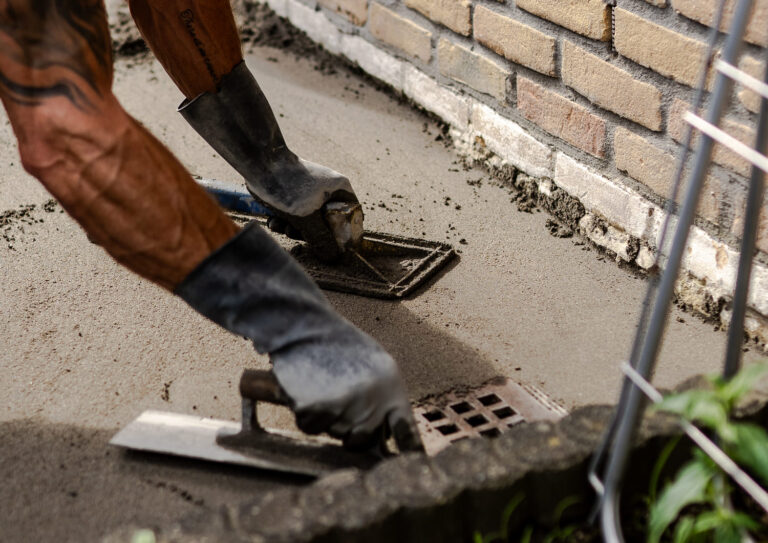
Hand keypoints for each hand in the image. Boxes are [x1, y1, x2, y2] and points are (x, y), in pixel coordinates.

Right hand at [175, 223, 420, 451]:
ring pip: (332, 434)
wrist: (304, 326)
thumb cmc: (336, 344)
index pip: (404, 428)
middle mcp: (373, 400)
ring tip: (322, 387)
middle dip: (349, 431)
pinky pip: (309, 427)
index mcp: (391, 386)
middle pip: (362, 440)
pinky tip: (306, 389)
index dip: (407, 447)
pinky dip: (304, 414)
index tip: (411, 460)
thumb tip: (386, 429)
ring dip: (324, 418)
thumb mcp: (374, 366)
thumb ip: (382, 397)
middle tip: (338, 403)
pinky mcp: (317, 410)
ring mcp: (345, 407)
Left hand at [263, 158, 361, 260]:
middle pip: (328, 221)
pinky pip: (296, 211)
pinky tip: (273, 220)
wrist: (260, 162)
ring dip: (294, 228)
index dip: (345, 234)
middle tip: (295, 234)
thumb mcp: (306, 218)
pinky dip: (286, 219)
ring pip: (309, 219)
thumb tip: (333, 257)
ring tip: (281, 225)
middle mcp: (329, 188)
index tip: (333, 247)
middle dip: (309, 233)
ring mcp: (311, 189)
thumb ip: (321, 239)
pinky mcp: (295, 191)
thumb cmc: (287, 186)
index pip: (353, 216)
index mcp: (340, 188)